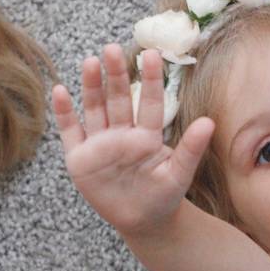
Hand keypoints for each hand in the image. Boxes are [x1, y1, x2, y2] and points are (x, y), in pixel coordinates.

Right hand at [52, 45, 213, 238]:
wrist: (142, 221)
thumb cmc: (163, 195)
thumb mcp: (179, 174)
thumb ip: (190, 149)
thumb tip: (210, 122)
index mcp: (147, 134)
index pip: (149, 102)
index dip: (151, 79)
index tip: (153, 54)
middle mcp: (122, 133)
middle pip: (117, 99)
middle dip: (115, 75)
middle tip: (113, 49)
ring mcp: (99, 143)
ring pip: (94, 108)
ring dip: (91, 86)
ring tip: (90, 62)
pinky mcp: (79, 157)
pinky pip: (70, 131)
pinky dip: (64, 112)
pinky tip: (59, 91)